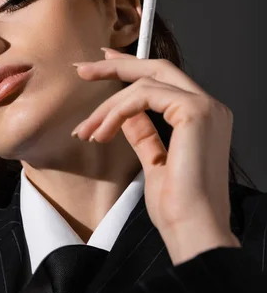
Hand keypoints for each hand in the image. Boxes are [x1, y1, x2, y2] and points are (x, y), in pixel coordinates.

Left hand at [71, 47, 239, 263]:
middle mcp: (209, 107)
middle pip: (157, 68)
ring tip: (85, 130)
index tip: (101, 64)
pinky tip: (101, 133)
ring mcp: (205, 106)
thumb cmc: (176, 206)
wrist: (191, 229)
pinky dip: (116, 112)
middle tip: (83, 68)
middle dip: (116, 66)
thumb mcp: (154, 161)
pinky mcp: (195, 111)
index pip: (164, 80)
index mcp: (202, 118)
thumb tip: (125, 114)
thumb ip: (144, 132)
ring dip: (107, 106)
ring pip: (145, 84)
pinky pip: (143, 96)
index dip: (131, 68)